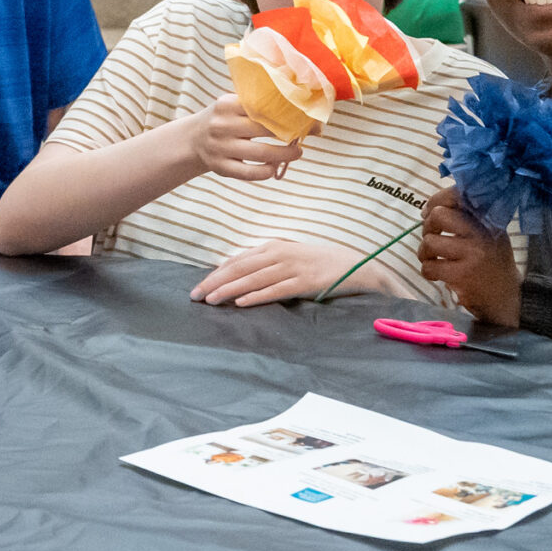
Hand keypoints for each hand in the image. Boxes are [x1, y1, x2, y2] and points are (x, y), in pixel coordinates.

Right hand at [183, 94, 304, 182]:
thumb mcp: (232, 105)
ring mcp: (220, 148)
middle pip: (265, 129)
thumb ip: (257, 104)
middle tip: (304, 134)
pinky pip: (250, 173)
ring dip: (285, 154)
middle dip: (290, 132)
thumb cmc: (224, 119)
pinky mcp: (221, 168)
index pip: (262, 106)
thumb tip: (302, 112)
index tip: (304, 116)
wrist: (192, 139)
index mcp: (226, 105)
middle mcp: (221, 125)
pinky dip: (267, 171)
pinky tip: (275, 167)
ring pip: (262, 153)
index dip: (286, 112)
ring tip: (297, 152)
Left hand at [193, 237, 361, 306]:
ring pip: (253, 279)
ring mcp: (293, 268)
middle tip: (195, 296)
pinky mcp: (305, 283)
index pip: (237, 260)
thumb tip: (239, 274)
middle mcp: (280, 255)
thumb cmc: (320, 263)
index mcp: (274, 247)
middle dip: (215, 282)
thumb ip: (267, 263)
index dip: (216, 273)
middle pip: (240, 269)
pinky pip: (276, 290)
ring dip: (229, 290)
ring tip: (210, 300)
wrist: (357, 266)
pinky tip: (241, 303)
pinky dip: (256, 296)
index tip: (199, 286)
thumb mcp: (290, 257)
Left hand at [418, 187, 521, 325]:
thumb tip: (427, 210)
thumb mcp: (487, 234)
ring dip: (425, 253)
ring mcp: (472, 254)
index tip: (428, 213)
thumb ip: (464, 218)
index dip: (435, 201)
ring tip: (435, 260)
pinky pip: (429, 266)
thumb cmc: (490, 263)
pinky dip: (428, 271)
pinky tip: (439, 275)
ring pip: (429, 241)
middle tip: (434, 239)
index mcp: (488, 219)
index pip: (457, 195)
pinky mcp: (462, 275)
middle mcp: (482, 233)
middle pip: (438, 215)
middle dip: (427, 227)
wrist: (506, 298)